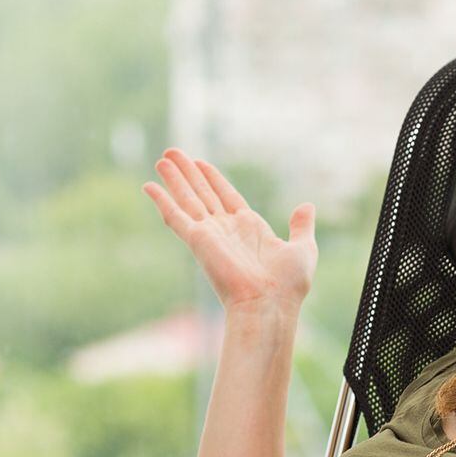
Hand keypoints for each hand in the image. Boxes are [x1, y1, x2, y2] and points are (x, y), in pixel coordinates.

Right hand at [142, 148, 316, 316]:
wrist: (270, 304)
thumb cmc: (288, 285)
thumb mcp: (303, 249)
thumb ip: (302, 226)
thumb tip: (307, 206)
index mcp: (250, 228)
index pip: (226, 195)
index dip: (213, 178)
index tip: (200, 162)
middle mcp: (226, 229)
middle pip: (203, 193)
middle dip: (188, 173)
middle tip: (172, 152)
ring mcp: (210, 235)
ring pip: (188, 199)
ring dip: (175, 178)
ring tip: (163, 158)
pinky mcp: (197, 241)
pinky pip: (175, 217)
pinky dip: (162, 201)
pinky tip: (148, 186)